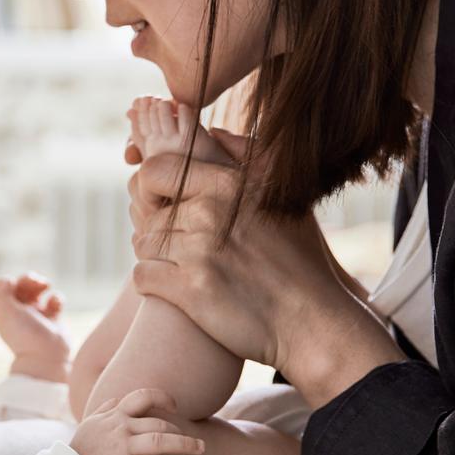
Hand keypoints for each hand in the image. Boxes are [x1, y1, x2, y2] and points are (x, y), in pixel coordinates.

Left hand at [0, 273, 71, 382]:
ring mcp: (37, 317)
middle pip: (21, 288)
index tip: (15, 284)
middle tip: (37, 281)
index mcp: (6, 313)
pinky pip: (54, 302)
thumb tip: (7, 280)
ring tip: (46, 286)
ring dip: (42, 284)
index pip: (4, 289)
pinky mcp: (53, 321)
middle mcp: (20, 315)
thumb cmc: (26, 336)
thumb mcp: (7, 314)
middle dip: (29, 279)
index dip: (10, 281)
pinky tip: (56, 304)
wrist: (47, 358)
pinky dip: (56, 298)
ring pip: (38, 292)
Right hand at [71, 389, 203, 454]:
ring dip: (185, 444)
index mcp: (115, 416)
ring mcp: (122, 449)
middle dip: (181, 432)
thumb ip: (104, 410)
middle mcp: (121, 429)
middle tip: (196, 443)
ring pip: (160, 441)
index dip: (163, 398)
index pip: (142, 397)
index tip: (174, 408)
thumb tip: (116, 399)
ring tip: (200, 448)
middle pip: (159, 424)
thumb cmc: (81, 451)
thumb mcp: (89, 424)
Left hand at [126, 130, 401, 405]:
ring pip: (142, 243)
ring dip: (155, 257)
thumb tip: (211, 132)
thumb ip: (244, 156)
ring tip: (183, 267)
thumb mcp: (282, 195)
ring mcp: (200, 250)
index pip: (154, 170)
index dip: (149, 188)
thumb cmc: (297, 258)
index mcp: (231, 183)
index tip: (161, 205)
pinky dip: (152, 284)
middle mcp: (213, 211)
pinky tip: (175, 289)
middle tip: (179, 247)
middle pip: (148, 213)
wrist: (312, 321)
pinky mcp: (190, 288)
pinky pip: (142, 276)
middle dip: (157, 230)